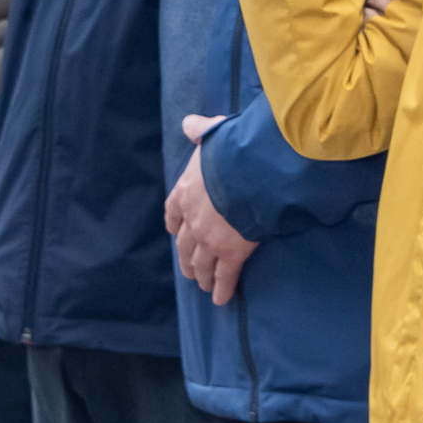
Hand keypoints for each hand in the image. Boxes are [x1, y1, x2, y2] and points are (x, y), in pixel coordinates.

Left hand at [163, 114, 257, 304]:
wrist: (250, 171)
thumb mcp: (213, 134)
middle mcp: (194, 219)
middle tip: (188, 270)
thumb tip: (189, 123)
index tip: (176, 232)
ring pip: (201, 263)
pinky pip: (225, 276)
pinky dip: (222, 288)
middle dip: (186, 259)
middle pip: (185, 245)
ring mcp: (211, 239)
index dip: (175, 225)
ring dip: (200, 276)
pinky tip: (221, 299)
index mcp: (186, 191)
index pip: (173, 212)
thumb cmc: (232, 150)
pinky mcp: (232, 252)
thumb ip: (200, 130)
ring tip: (203, 286)